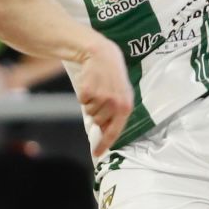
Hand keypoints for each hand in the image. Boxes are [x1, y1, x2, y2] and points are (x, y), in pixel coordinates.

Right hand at [73, 35, 133, 156]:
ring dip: (90, 103)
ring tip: (97, 88)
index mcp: (126, 107)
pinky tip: (90, 84)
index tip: (96, 154)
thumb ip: (115, 113)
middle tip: (100, 98)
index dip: (104, 144)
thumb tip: (103, 133)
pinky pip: (82, 101)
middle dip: (97, 114)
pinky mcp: (89, 91)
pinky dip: (83, 95)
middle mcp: (115, 104)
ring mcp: (101, 98)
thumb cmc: (112, 76)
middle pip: (98, 122)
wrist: (101, 54)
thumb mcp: (120, 94)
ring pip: (89, 112)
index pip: (114, 132)